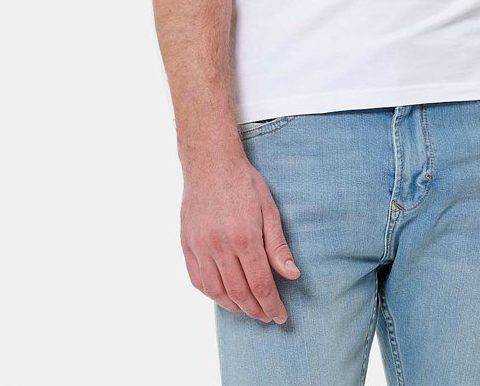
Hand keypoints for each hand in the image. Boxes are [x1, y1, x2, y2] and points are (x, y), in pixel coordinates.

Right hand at [180, 152, 300, 322]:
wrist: (211, 163)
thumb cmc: (244, 184)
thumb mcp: (269, 210)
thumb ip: (278, 246)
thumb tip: (292, 275)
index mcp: (245, 237)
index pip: (261, 284)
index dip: (271, 305)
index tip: (280, 316)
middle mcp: (220, 246)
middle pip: (239, 293)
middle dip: (256, 311)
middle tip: (267, 316)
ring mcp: (200, 247)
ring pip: (217, 292)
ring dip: (234, 307)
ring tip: (248, 310)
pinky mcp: (187, 245)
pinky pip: (197, 280)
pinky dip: (212, 294)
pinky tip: (223, 296)